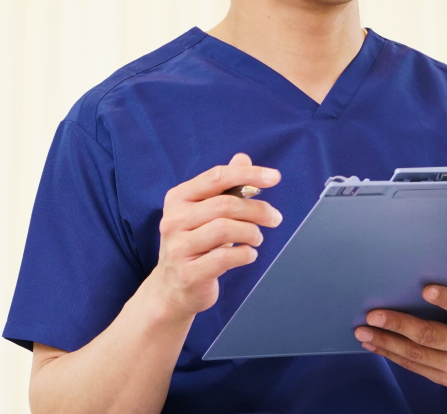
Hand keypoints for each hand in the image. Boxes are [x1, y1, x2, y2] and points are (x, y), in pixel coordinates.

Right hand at [150, 153, 281, 319]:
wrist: (171, 289)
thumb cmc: (194, 244)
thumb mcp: (205, 212)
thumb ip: (224, 186)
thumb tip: (243, 157)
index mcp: (178, 198)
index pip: (217, 177)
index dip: (248, 174)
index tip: (274, 177)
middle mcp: (174, 220)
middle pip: (225, 205)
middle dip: (257, 209)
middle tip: (275, 218)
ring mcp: (178, 247)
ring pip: (225, 229)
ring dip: (251, 232)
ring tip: (257, 238)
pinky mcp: (188, 273)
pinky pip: (225, 258)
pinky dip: (245, 254)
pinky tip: (249, 254)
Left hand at [354, 286, 446, 400]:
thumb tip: (427, 277)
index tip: (427, 290)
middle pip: (431, 336)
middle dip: (399, 325)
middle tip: (373, 315)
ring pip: (417, 355)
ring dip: (386, 343)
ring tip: (363, 332)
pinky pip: (415, 367)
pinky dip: (393, 356)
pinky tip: (376, 346)